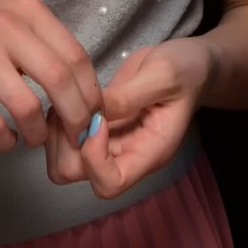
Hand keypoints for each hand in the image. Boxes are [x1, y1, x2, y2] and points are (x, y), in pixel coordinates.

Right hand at [0, 0, 102, 152]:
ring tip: (35, 138)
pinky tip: (7, 140)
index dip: (90, 92)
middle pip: (59, 79)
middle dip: (75, 116)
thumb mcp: (13, 19)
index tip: (93, 114)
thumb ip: (46, 44)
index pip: (76, 55)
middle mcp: (5, 26)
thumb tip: (85, 90)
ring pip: (26, 105)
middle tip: (75, 136)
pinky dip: (4, 140)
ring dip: (38, 132)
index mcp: (28, 10)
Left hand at [41, 38, 213, 198]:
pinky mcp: (97, 129)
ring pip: (65, 162)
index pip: (110, 182)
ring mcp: (110, 144)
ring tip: (69, 100)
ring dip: (59, 134)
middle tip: (74, 107)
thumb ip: (128, 96)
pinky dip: (58, 122)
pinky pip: (65, 141)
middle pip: (79, 175)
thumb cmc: (186, 71)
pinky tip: (69, 96)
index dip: (93, 157)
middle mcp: (127, 155)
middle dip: (68, 143)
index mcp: (150, 153)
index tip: (98, 119)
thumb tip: (91, 113)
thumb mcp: (164, 75)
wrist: (190, 65)